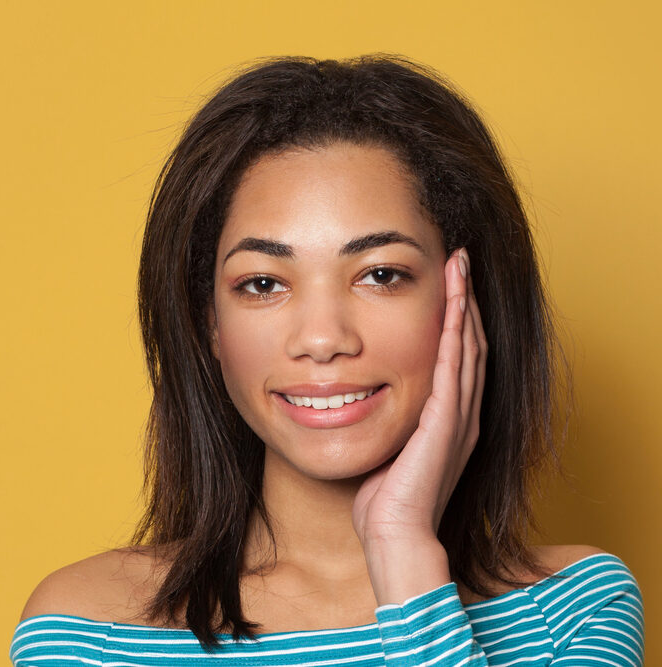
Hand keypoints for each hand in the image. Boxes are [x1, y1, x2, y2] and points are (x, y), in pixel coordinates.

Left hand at [351, 248, 486, 597]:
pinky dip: (456, 333)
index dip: (455, 316)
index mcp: (449, 418)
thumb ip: (385, 419)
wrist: (394, 534)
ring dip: (465, 304)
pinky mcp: (447, 423)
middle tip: (459, 258)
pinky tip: (454, 304)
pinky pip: (455, 369)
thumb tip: (355, 396)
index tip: (446, 281)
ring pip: (469, 347)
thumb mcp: (386, 446)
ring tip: (460, 266)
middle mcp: (462, 413)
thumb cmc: (382, 497)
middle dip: (464, 298)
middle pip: (471, 342)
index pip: (458, 355)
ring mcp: (459, 417)